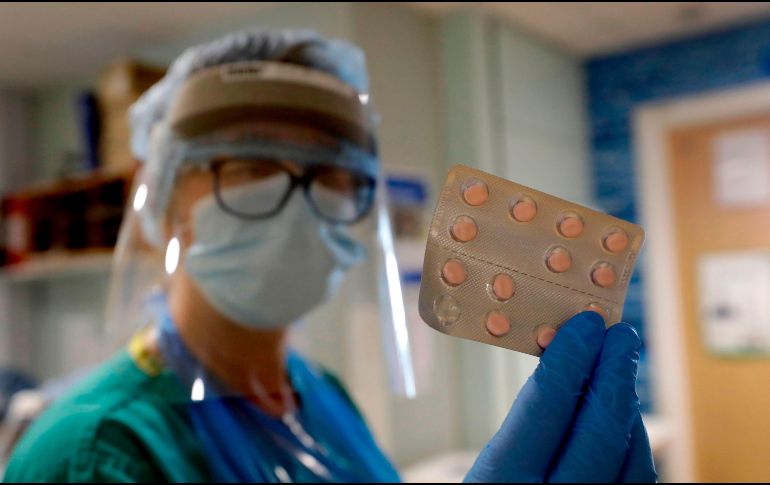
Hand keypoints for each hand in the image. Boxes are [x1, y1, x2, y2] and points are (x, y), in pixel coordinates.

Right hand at [464, 311, 656, 482]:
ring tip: (620, 370)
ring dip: (627, 407)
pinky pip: (637, 482)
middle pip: (598, 431)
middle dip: (614, 374)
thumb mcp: (479, 474)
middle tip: (620, 335)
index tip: (585, 326)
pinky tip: (622, 422)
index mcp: (504, 480)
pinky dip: (634, 445)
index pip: (546, 408)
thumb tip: (560, 368)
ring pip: (630, 458)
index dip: (570, 360)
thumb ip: (516, 427)